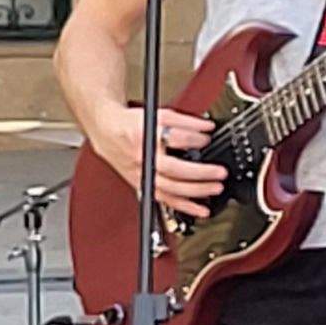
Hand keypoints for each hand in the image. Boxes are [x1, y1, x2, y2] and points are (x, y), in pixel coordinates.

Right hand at [89, 106, 225, 220]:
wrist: (107, 132)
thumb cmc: (130, 124)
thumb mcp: (158, 115)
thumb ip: (184, 121)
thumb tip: (207, 128)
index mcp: (145, 136)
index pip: (174, 138)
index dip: (195, 139)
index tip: (207, 138)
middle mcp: (143, 158)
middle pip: (173, 170)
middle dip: (200, 173)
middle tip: (219, 173)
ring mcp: (142, 175)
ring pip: (169, 189)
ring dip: (195, 191)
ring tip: (215, 189)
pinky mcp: (143, 185)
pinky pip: (164, 200)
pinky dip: (183, 206)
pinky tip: (199, 210)